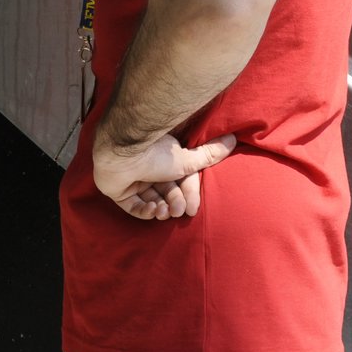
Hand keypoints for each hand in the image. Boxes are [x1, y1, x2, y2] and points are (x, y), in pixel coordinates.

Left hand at [92, 132, 235, 219]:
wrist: (123, 154)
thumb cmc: (155, 155)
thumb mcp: (187, 159)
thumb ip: (208, 155)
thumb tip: (233, 139)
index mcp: (165, 161)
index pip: (180, 182)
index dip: (188, 195)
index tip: (192, 209)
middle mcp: (149, 170)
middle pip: (166, 193)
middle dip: (174, 204)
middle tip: (178, 211)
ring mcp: (132, 180)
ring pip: (151, 201)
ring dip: (160, 209)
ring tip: (162, 211)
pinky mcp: (118, 190)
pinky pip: (132, 206)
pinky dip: (143, 210)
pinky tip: (150, 209)